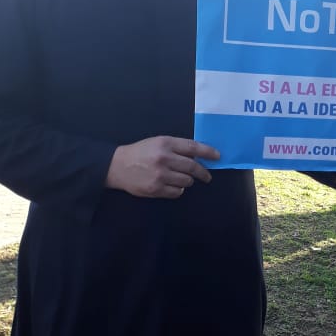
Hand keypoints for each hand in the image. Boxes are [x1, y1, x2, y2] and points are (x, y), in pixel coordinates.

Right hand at [105, 136, 219, 198]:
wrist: (118, 166)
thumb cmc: (140, 152)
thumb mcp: (157, 142)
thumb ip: (176, 147)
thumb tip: (198, 156)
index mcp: (165, 144)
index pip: (193, 147)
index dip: (208, 152)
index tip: (217, 156)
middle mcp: (164, 158)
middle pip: (193, 167)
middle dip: (203, 173)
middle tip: (207, 176)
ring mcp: (160, 175)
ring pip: (186, 182)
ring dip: (188, 181)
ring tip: (183, 179)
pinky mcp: (156, 189)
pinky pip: (177, 193)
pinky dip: (179, 190)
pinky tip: (173, 186)